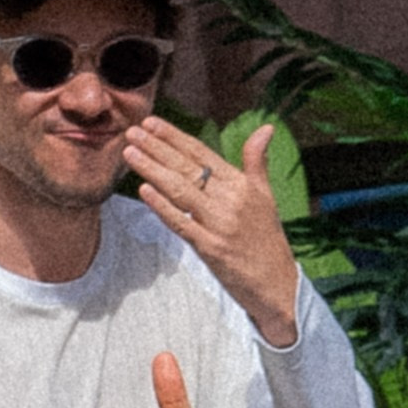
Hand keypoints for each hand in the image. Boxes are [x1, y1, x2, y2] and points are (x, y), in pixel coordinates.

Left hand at [125, 118, 298, 341]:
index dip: (174, 137)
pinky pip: (181, 223)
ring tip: (130, 152)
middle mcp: (231, 200)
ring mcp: (220, 224)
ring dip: (152, 170)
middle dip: (156, 147)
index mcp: (242, 184)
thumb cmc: (267, 239)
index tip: (151, 123)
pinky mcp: (210, 248)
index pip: (202, 153)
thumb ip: (257, 161)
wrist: (277, 284)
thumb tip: (266, 127)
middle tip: (131, 131)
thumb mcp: (266, 196)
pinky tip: (143, 190)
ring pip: (180, 190)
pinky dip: (162, 207)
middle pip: (187, 168)